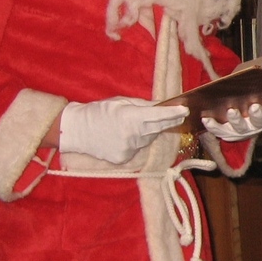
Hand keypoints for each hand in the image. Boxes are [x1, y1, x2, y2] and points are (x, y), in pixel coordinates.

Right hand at [59, 97, 188, 163]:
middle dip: (169, 121)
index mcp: (130, 117)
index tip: (185, 110)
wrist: (76, 130)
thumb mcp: (121, 102)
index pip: (158, 116)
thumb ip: (143, 105)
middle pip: (158, 128)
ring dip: (148, 131)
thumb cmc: (99, 112)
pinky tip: (124, 136)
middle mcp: (132, 134)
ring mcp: (128, 148)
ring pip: (148, 139)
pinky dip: (136, 141)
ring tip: (134, 124)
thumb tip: (163, 106)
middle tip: (178, 115)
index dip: (173, 113)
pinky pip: (137, 148)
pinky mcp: (124, 158)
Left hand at [201, 101, 261, 141]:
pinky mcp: (226, 134)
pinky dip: (212, 125)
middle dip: (257, 114)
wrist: (238, 126)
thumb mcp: (260, 102)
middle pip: (258, 121)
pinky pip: (218, 131)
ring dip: (235, 119)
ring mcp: (240, 131)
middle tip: (255, 106)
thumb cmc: (249, 107)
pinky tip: (207, 118)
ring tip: (231, 111)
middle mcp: (255, 126)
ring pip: (238, 127)